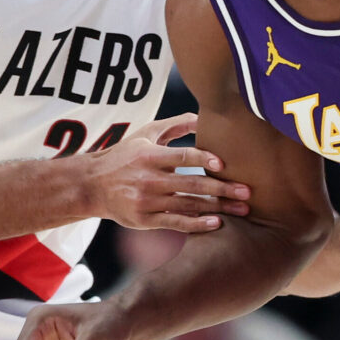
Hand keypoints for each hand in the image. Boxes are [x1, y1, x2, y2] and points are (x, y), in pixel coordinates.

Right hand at [81, 114, 250, 231]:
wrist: (92, 186)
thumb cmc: (124, 156)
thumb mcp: (145, 135)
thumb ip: (175, 125)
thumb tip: (204, 114)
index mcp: (149, 156)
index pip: (180, 157)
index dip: (202, 159)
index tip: (224, 164)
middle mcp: (148, 179)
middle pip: (190, 185)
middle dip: (221, 189)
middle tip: (247, 191)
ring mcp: (147, 202)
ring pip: (187, 205)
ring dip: (217, 208)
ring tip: (242, 208)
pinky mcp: (145, 220)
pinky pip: (175, 223)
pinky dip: (196, 224)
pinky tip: (216, 223)